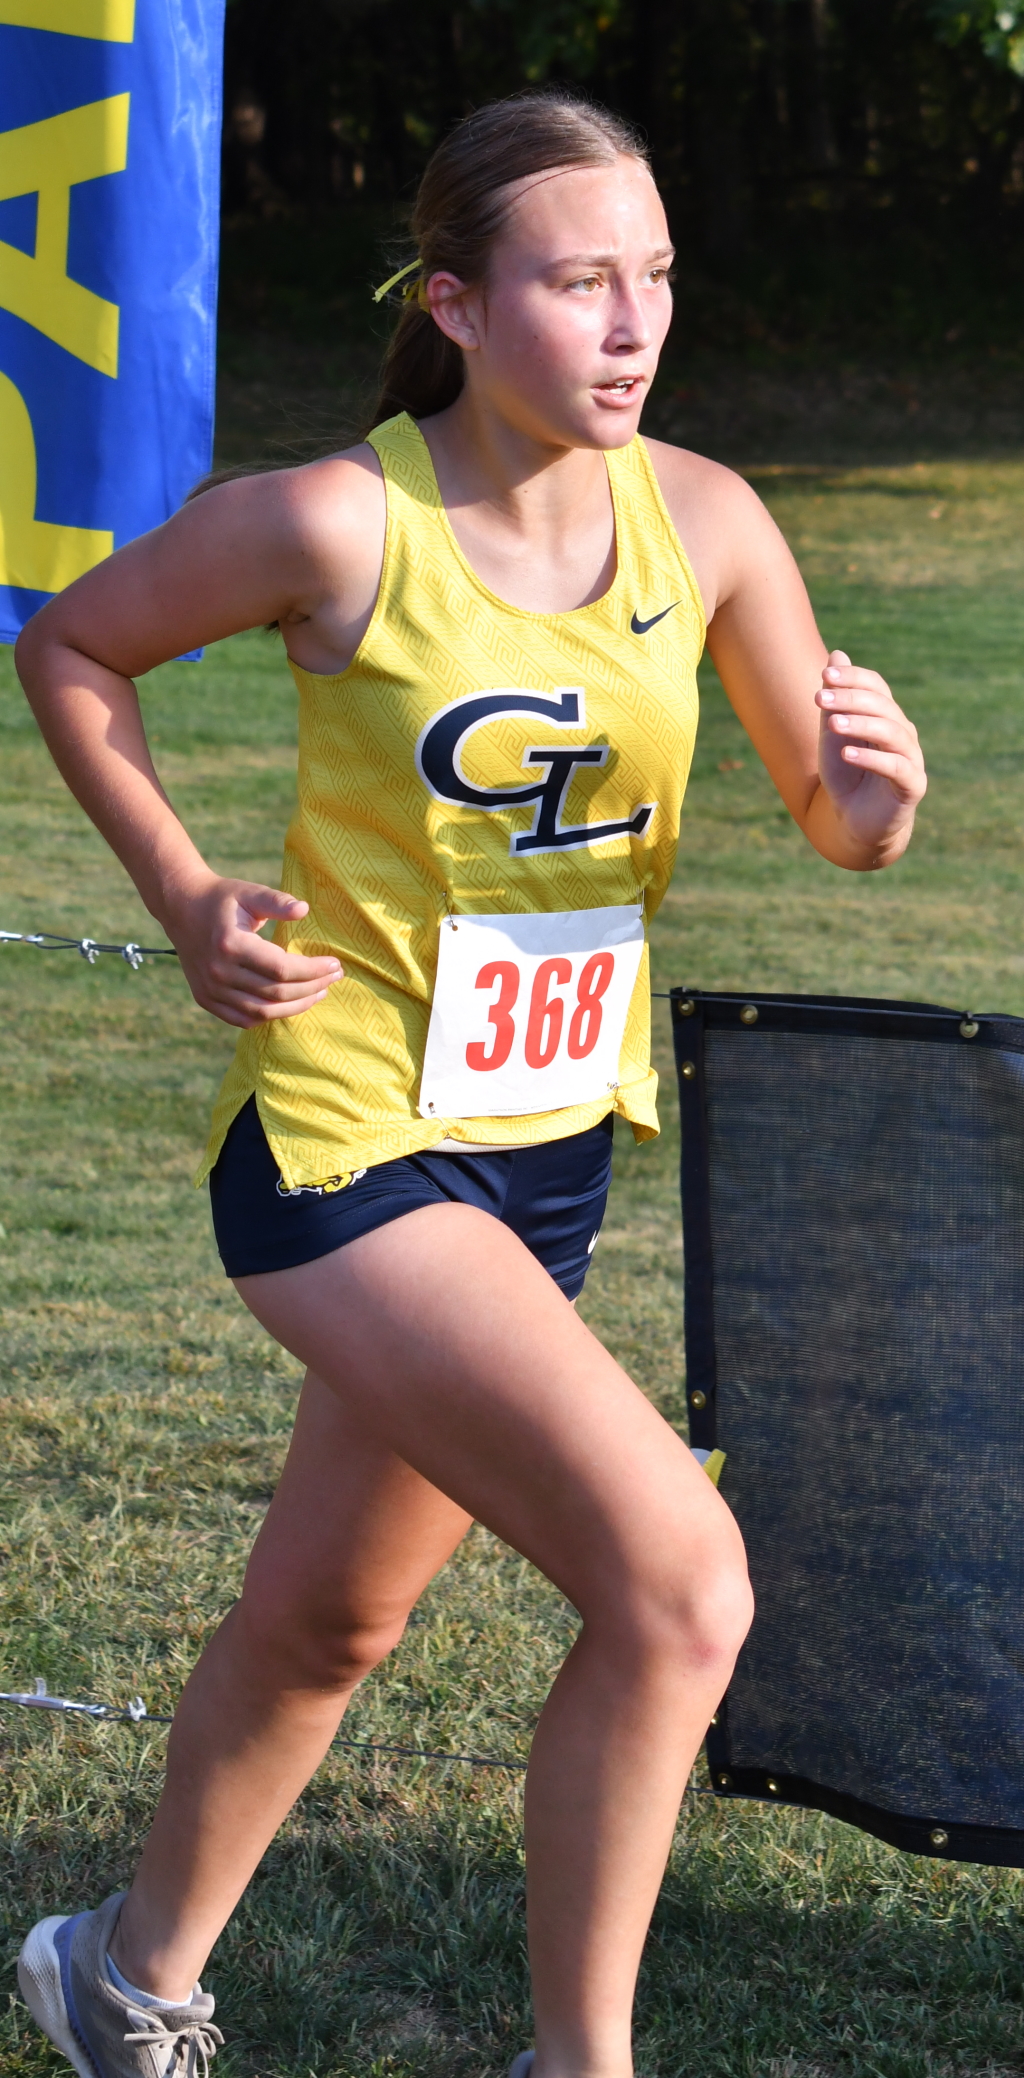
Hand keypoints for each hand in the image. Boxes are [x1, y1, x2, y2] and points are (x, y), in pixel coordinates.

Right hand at [165, 876, 341, 1028]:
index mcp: (230, 944)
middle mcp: (218, 971)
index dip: (312, 970)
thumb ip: (277, 901)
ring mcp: (210, 989)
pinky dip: (268, 1016)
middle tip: (333, 978)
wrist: (181, 908)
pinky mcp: (205, 999)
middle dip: (311, 988)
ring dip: (295, 1007)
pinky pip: (243, 1019)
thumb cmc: (222, 898)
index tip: (334, 964)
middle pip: (275, 993)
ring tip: (319, 993)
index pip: (281, 968)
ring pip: (262, 1011)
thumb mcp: (249, 892)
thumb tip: (304, 909)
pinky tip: (289, 1005)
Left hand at [815, 651, 926, 855]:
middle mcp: (903, 732)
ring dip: (860, 724)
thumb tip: (836, 654)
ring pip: (891, 732)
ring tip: (832, 724)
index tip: (824, 676)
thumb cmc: (845, 776)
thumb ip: (835, 699)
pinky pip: (896, 767)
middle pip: (882, 706)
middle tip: (819, 698)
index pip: (876, 686)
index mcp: (886, 716)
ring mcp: (911, 758)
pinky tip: (847, 754)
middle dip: (849, 699)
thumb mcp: (833, 736)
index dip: (853, 678)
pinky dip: (872, 758)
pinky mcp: (913, 786)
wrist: (853, 822)